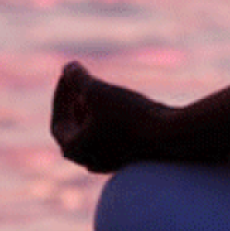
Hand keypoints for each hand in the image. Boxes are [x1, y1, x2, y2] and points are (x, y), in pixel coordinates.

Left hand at [51, 61, 174, 173]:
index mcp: (74, 149)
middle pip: (75, 128)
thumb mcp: (99, 91)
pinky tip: (120, 103)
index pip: (59, 121)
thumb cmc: (130, 115)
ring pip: (93, 134)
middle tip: (82, 79)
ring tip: (100, 90)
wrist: (171, 136)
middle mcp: (89, 160)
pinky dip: (108, 119)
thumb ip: (78, 79)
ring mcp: (110, 162)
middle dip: (75, 101)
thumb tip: (68, 68)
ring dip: (92, 110)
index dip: (60, 96)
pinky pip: (110, 137)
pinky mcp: (129, 158)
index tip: (69, 75)